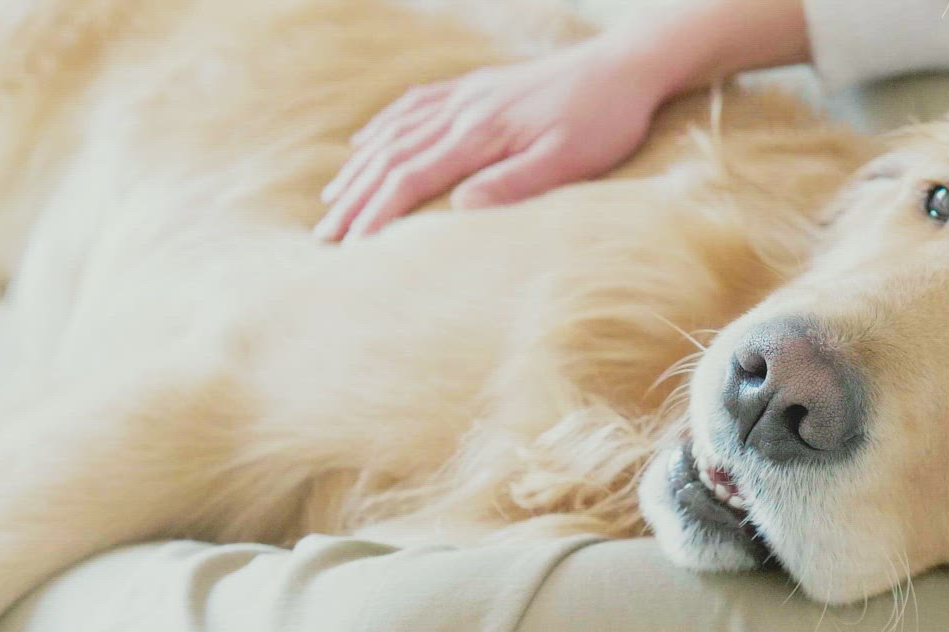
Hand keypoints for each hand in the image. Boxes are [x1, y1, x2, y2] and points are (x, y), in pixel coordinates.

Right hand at [315, 38, 667, 242]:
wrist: (623, 66)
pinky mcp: (476, 86)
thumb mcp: (568, 161)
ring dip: (359, 167)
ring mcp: (466, 94)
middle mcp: (462, 110)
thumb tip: (459, 208)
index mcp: (480, 134)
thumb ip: (514, 184)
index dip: (377, 214)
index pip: (411, 178)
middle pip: (390, 156)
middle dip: (355, 198)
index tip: (353, 248)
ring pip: (395, 131)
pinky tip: (366, 141)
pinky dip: (382, 126)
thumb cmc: (603, 121)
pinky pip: (413, 105)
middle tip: (325, 235)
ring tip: (332, 198)